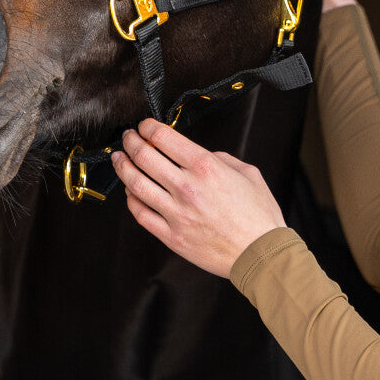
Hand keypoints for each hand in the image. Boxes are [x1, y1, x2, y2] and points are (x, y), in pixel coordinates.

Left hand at [111, 119, 285, 277]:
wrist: (260, 253)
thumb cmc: (258, 216)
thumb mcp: (248, 174)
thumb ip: (221, 159)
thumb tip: (202, 155)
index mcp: (206, 168)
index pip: (164, 138)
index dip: (147, 127)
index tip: (144, 126)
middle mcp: (187, 188)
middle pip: (144, 156)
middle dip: (131, 142)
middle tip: (128, 138)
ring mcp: (176, 213)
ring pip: (136, 184)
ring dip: (123, 167)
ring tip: (120, 159)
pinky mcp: (171, 235)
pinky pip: (141, 214)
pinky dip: (131, 199)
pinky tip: (130, 191)